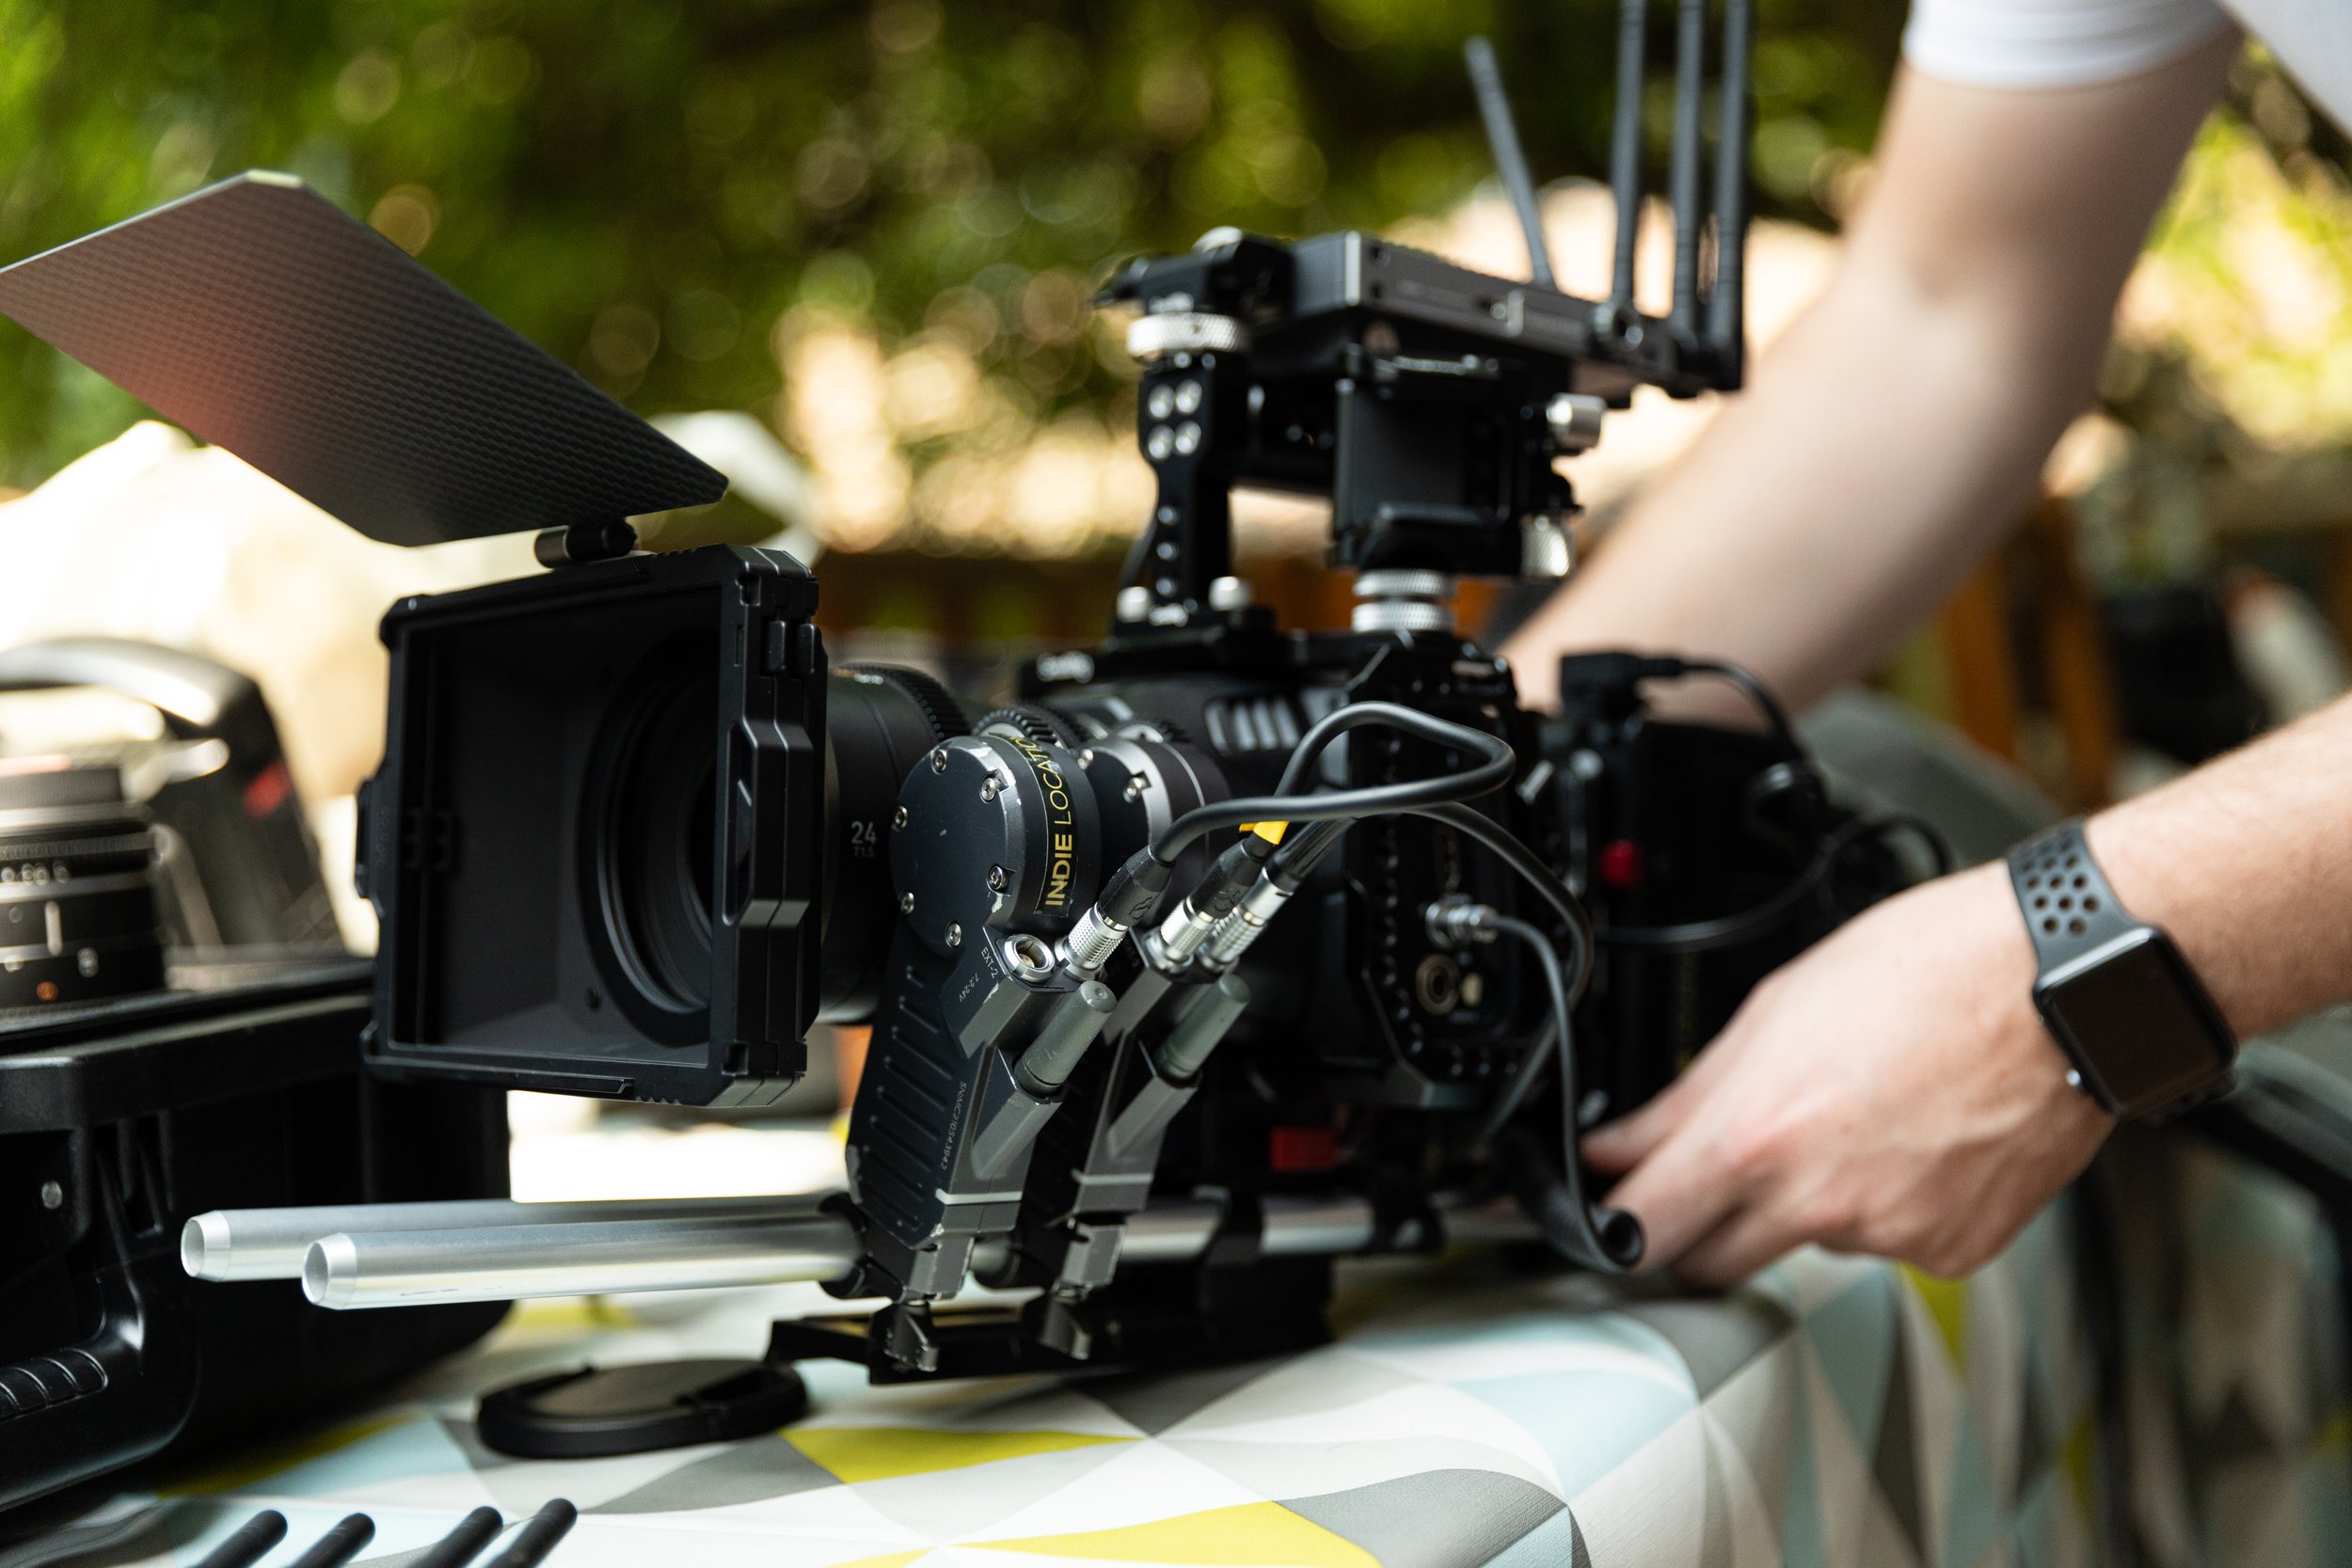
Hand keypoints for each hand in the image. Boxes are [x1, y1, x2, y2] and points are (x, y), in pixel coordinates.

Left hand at [1583, 861, 2113, 1287]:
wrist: (2061, 986)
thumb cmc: (1929, 971)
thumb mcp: (1773, 1010)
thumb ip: (1687, 1096)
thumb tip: (1624, 1142)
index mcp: (1759, 1138)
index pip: (1644, 1229)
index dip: (1610, 1226)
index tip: (1603, 1213)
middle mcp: (1820, 1204)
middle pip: (1712, 1260)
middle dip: (1695, 1225)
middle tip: (1713, 1171)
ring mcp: (1891, 1236)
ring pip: (1808, 1242)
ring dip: (1806, 1200)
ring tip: (1853, 1114)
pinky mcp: (1953, 1252)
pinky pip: (1888, 1242)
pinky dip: (1885, 1204)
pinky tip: (1911, 1138)